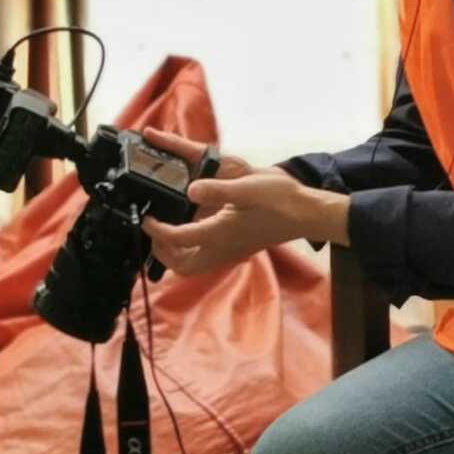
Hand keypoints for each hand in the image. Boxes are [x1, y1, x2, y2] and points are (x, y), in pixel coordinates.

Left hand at [139, 129, 348, 275]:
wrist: (307, 214)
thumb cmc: (281, 199)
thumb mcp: (249, 187)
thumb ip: (219, 188)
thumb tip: (191, 188)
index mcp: (222, 233)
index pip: (178, 239)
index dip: (157, 231)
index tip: (146, 218)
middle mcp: (223, 249)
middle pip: (182, 265)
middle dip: (162, 251)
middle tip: (153, 228)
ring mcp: (230, 253)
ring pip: (192, 266)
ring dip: (175, 253)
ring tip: (166, 230)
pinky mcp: (236, 250)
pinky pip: (204, 260)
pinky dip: (189, 251)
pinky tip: (189, 230)